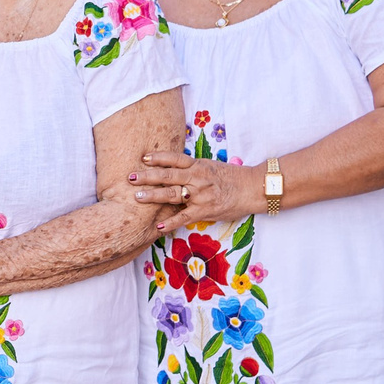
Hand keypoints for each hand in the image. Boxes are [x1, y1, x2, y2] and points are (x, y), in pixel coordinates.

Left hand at [132, 151, 261, 232]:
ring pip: (172, 194)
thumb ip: (193, 168)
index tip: (143, 158)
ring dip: (153, 196)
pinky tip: (158, 226)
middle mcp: (197, 177)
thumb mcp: (211, 166)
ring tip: (137, 198)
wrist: (253, 189)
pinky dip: (170, 222)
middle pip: (167, 176)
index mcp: (198, 165)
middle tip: (130, 177)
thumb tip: (174, 168)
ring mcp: (200, 194)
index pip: (174, 159)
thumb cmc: (232, 177)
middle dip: (147, 177)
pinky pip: (184, 217)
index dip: (158, 157)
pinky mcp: (205, 210)